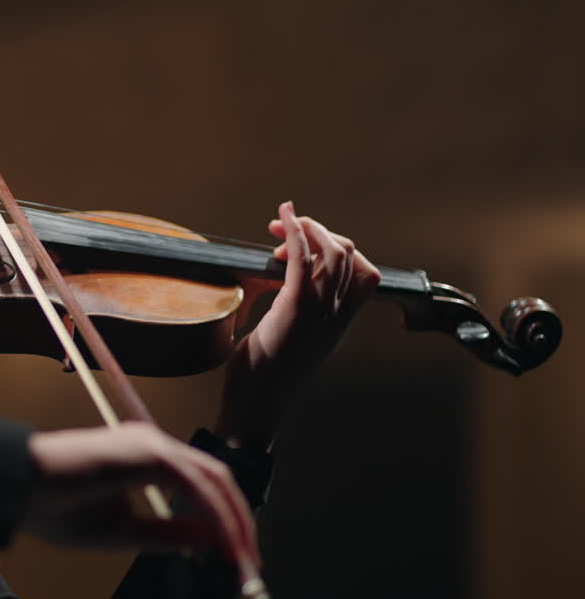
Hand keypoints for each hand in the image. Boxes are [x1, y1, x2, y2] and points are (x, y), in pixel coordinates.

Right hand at [24, 422, 261, 586]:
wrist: (17, 488)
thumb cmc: (56, 508)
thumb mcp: (121, 533)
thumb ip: (166, 534)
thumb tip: (211, 541)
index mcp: (147, 458)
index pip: (203, 485)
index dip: (226, 520)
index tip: (238, 558)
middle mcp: (153, 444)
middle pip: (217, 478)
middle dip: (240, 522)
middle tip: (250, 562)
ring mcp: (150, 444)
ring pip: (212, 479)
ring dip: (234, 520)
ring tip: (242, 558)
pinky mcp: (145, 453)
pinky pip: (194, 483)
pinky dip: (215, 513)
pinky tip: (222, 541)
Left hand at [216, 201, 380, 450]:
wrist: (258, 405)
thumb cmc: (264, 375)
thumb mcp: (288, 336)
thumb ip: (293, 311)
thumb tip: (268, 281)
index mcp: (338, 321)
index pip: (364, 274)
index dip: (339, 248)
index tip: (301, 242)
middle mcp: (336, 314)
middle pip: (348, 255)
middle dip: (317, 231)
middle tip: (282, 230)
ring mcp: (319, 311)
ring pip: (333, 252)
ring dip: (306, 228)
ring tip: (281, 226)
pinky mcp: (295, 308)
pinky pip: (303, 259)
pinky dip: (295, 231)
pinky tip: (283, 218)